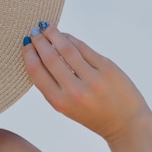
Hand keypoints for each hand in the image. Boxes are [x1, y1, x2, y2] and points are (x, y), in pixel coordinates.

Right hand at [22, 22, 150, 142]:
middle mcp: (75, 91)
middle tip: (34, 31)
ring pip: (67, 49)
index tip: (25, 44)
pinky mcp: (107, 68)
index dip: (29, 54)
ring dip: (54, 35)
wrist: (126, 123)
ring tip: (46, 28)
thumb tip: (39, 54)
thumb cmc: (93, 115)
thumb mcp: (66, 107)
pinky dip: (72, 39)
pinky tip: (65, 35)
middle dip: (39, 41)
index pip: (37, 72)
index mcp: (60, 102)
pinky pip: (84, 48)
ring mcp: (93, 78)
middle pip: (50, 58)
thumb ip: (53, 85)